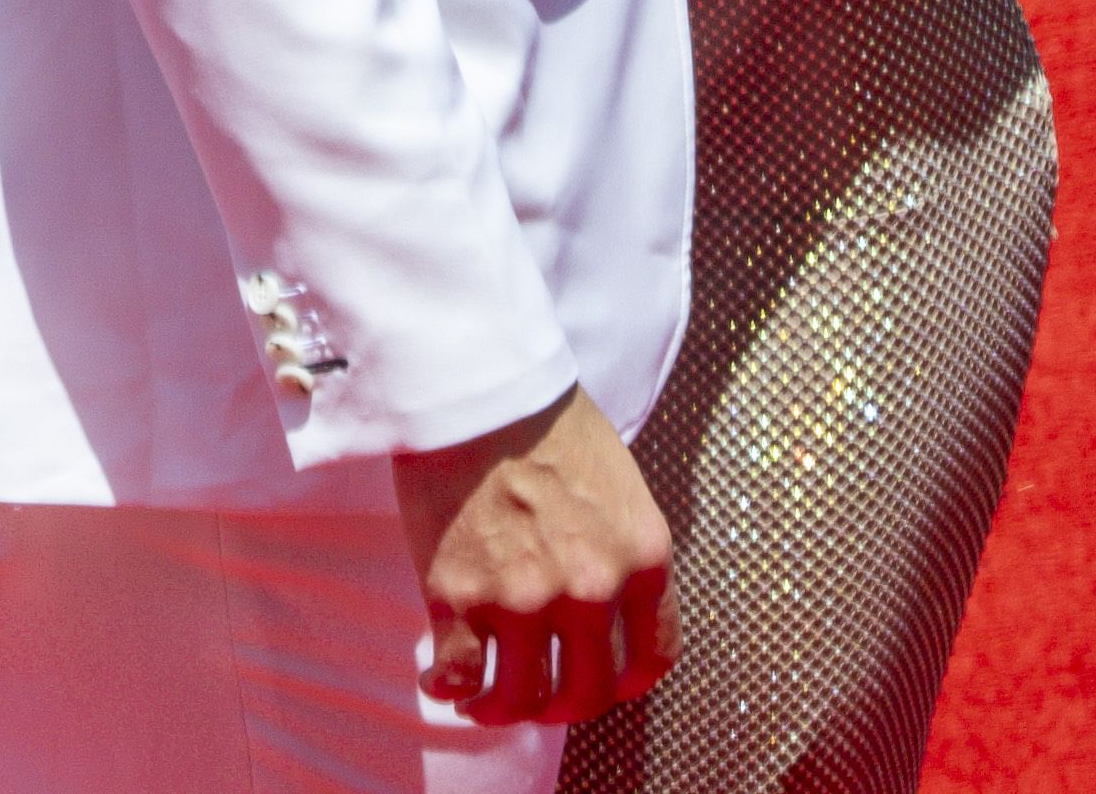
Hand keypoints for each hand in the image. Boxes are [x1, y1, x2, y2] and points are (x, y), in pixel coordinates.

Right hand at [395, 388, 674, 723]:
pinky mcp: (460, 598)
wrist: (483, 389)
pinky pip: (458, 680)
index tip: (601, 678)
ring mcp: (525, 598)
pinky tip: (444, 677)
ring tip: (488, 695)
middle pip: (587, 694)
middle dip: (565, 704)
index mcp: (642, 556)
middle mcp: (592, 587)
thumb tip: (611, 613)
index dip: (624, 681)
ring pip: (521, 701)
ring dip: (504, 707)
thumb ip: (625, 555)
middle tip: (542, 694)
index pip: (652, 661)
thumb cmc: (552, 426)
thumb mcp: (623, 489)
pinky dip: (450, 690)